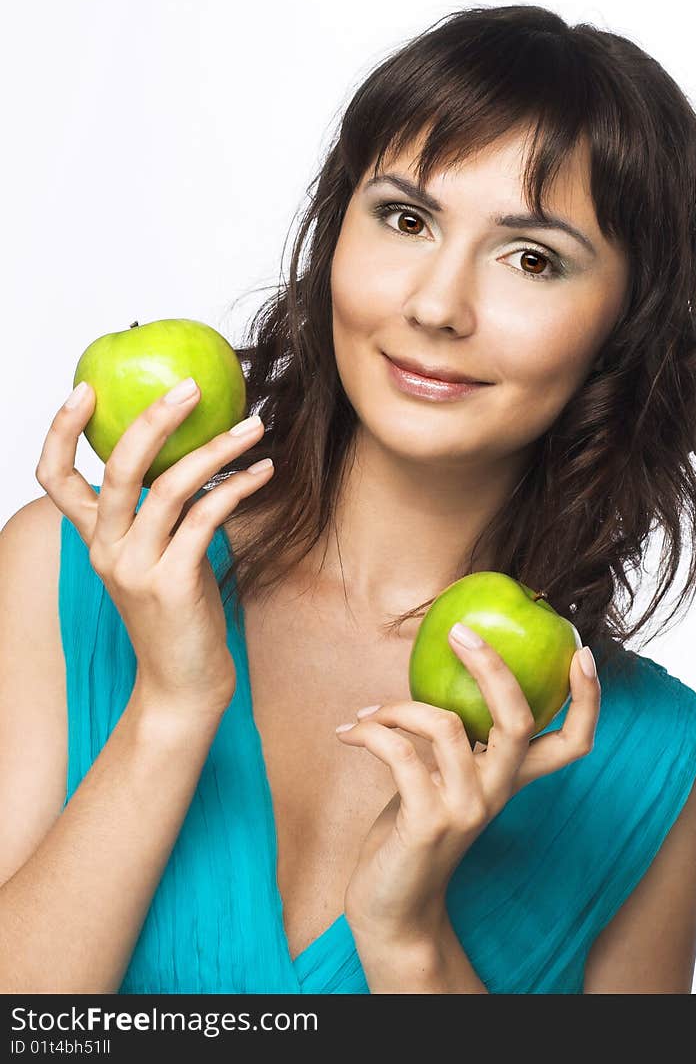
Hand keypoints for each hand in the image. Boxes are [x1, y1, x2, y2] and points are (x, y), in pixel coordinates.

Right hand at [35, 377, 273, 712]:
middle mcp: (106, 550)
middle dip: (153, 419)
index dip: (61, 431)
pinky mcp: (173, 584)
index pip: (55, 479)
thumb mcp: (157, 559)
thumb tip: (192, 454)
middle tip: (191, 386)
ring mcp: (136, 569)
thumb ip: (159, 515)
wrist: (184, 685)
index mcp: (94, 540)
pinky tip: (265, 471)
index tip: (85, 389)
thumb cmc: (179, 616)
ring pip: (170, 487)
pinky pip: (206, 517)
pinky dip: (239, 487)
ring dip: (218, 449)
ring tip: (254, 427)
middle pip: (117, 469)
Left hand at [336, 623, 600, 943]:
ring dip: (397, 707)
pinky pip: (399, 754)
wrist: (393, 909)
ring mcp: (466, 808)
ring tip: (367, 715)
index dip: (588, 700)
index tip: (580, 653)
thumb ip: (457, 739)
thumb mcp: (445, 778)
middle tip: (460, 632)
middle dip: (493, 667)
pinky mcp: (428, 823)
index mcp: (510, 779)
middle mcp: (498, 792)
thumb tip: (442, 669)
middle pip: (519, 720)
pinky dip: (371, 732)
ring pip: (446, 725)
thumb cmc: (413, 831)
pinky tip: (349, 733)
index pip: (574, 742)